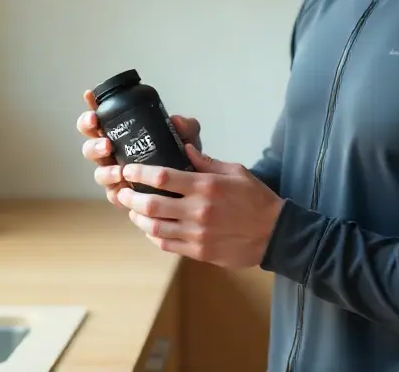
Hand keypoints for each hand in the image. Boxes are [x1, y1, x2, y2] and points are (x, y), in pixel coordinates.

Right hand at [77, 89, 200, 207]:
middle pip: (90, 146)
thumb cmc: (181, 156)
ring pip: (98, 171)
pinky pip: (111, 193)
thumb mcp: (186, 136)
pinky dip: (116, 190)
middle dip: (93, 144)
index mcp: (121, 134)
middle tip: (107, 144)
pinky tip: (124, 188)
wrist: (190, 186)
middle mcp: (112, 153)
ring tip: (120, 171)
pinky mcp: (121, 194)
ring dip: (105, 170)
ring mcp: (114, 174)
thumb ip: (185, 126)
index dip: (90, 114)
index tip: (92, 111)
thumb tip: (177, 121)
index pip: (98, 121)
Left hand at [118, 143, 282, 268]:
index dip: (138, 173)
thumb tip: (184, 147)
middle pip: (150, 204)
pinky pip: (166, 245)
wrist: (275, 234)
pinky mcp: (199, 252)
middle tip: (123, 192)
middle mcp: (198, 210)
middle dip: (130, 197)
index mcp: (206, 186)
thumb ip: (207, 161)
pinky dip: (153, 235)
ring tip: (133, 211)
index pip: (161, 177)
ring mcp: (197, 234)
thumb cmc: (256, 199)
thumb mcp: (236, 172)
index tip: (128, 170)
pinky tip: (151, 228)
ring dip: (138, 218)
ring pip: (154, 227)